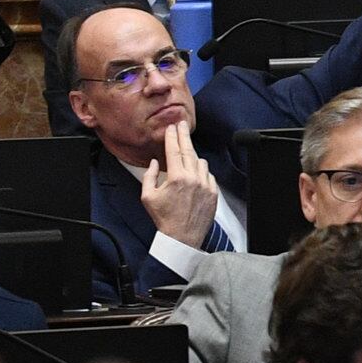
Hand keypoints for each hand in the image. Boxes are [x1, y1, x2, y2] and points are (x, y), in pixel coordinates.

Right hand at [141, 125, 220, 244]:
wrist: (182, 238)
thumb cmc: (164, 218)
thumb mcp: (147, 197)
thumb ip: (149, 176)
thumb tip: (154, 162)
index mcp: (177, 178)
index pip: (174, 151)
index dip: (172, 137)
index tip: (171, 127)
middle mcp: (193, 178)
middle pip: (189, 151)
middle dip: (184, 136)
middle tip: (182, 124)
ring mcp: (206, 185)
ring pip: (201, 162)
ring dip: (192, 157)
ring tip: (185, 157)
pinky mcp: (213, 193)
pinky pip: (208, 175)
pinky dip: (201, 172)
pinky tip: (194, 175)